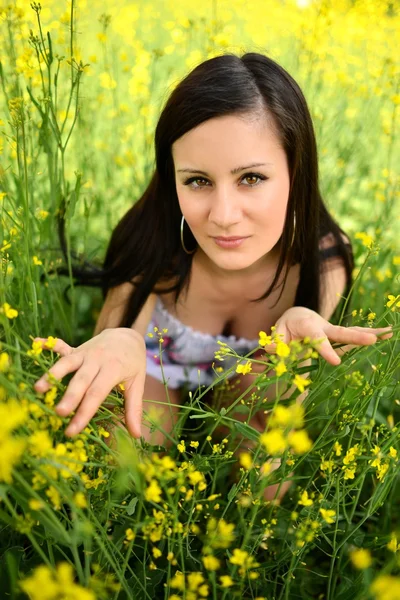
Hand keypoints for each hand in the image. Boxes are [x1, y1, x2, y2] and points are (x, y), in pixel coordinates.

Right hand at [32, 328, 145, 437]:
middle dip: (69, 397)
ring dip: (52, 375)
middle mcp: (97, 360)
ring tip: (38, 390)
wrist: (128, 335)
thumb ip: (133, 408)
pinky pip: (62, 346)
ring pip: (66, 363)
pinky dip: (49, 344)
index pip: (97, 393)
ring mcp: (85, 353)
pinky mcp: (76, 349)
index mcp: (113, 369)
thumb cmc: (133, 363)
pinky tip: (37, 342)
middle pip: (81, 380)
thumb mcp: (137, 383)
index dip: (85, 412)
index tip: (73, 430)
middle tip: (58, 413)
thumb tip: (136, 435)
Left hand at [264, 307, 392, 365]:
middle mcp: (323, 326)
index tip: (336, 363)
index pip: (317, 338)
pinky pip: (354, 337)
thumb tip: (271, 348)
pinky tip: (387, 335)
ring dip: (369, 333)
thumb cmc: (287, 327)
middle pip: (340, 332)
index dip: (325, 349)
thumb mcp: (278, 333)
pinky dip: (370, 335)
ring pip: (351, 332)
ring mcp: (332, 330)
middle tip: (371, 339)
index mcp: (307, 325)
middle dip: (355, 336)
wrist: (297, 316)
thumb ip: (276, 341)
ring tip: (388, 332)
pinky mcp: (339, 336)